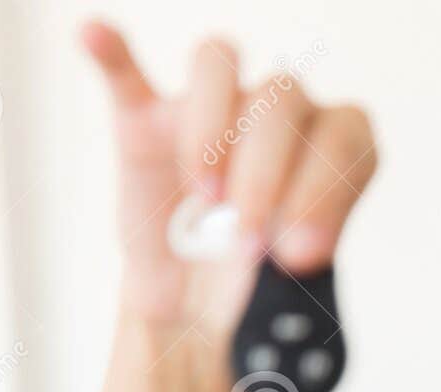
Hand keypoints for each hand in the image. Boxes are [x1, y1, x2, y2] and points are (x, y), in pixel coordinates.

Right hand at [80, 19, 377, 342]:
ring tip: (205, 197)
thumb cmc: (255, 285)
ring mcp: (211, 113)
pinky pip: (128, 74)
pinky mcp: (144, 123)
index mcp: (329, 150)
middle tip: (248, 243)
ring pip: (219, 66)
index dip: (327, 189)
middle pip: (281, 98)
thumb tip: (290, 266)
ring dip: (211, 129)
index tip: (302, 252)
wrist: (197, 306)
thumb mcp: (289, 290)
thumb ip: (296, 272)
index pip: (345, 134)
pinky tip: (96, 37)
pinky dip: (111, 54)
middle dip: (266, 175)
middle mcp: (278, 118)